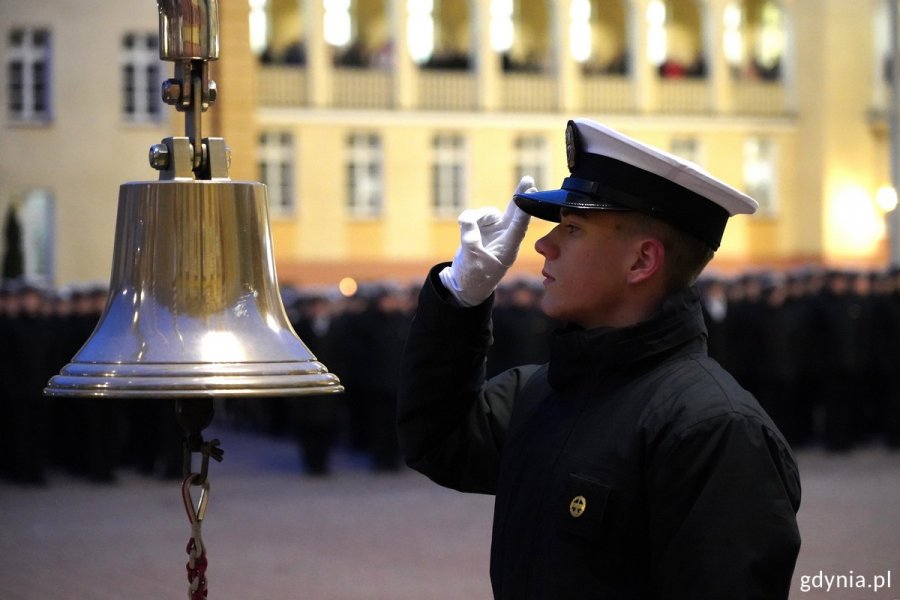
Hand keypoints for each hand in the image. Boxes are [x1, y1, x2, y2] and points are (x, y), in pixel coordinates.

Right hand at [439, 176, 535, 306]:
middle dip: (520, 196)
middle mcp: (505, 237)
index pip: (519, 225)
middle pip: (515, 213)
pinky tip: (464, 226)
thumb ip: (470, 236)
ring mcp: (495, 232)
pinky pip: (476, 217)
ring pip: (489, 214)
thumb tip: (467, 219)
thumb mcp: (471, 257)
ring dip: (478, 217)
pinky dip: (470, 219)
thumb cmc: (474, 276)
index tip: (532, 193)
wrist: (465, 284)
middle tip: (528, 180)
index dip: (525, 208)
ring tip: (467, 227)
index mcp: (508, 247)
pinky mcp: (484, 230)